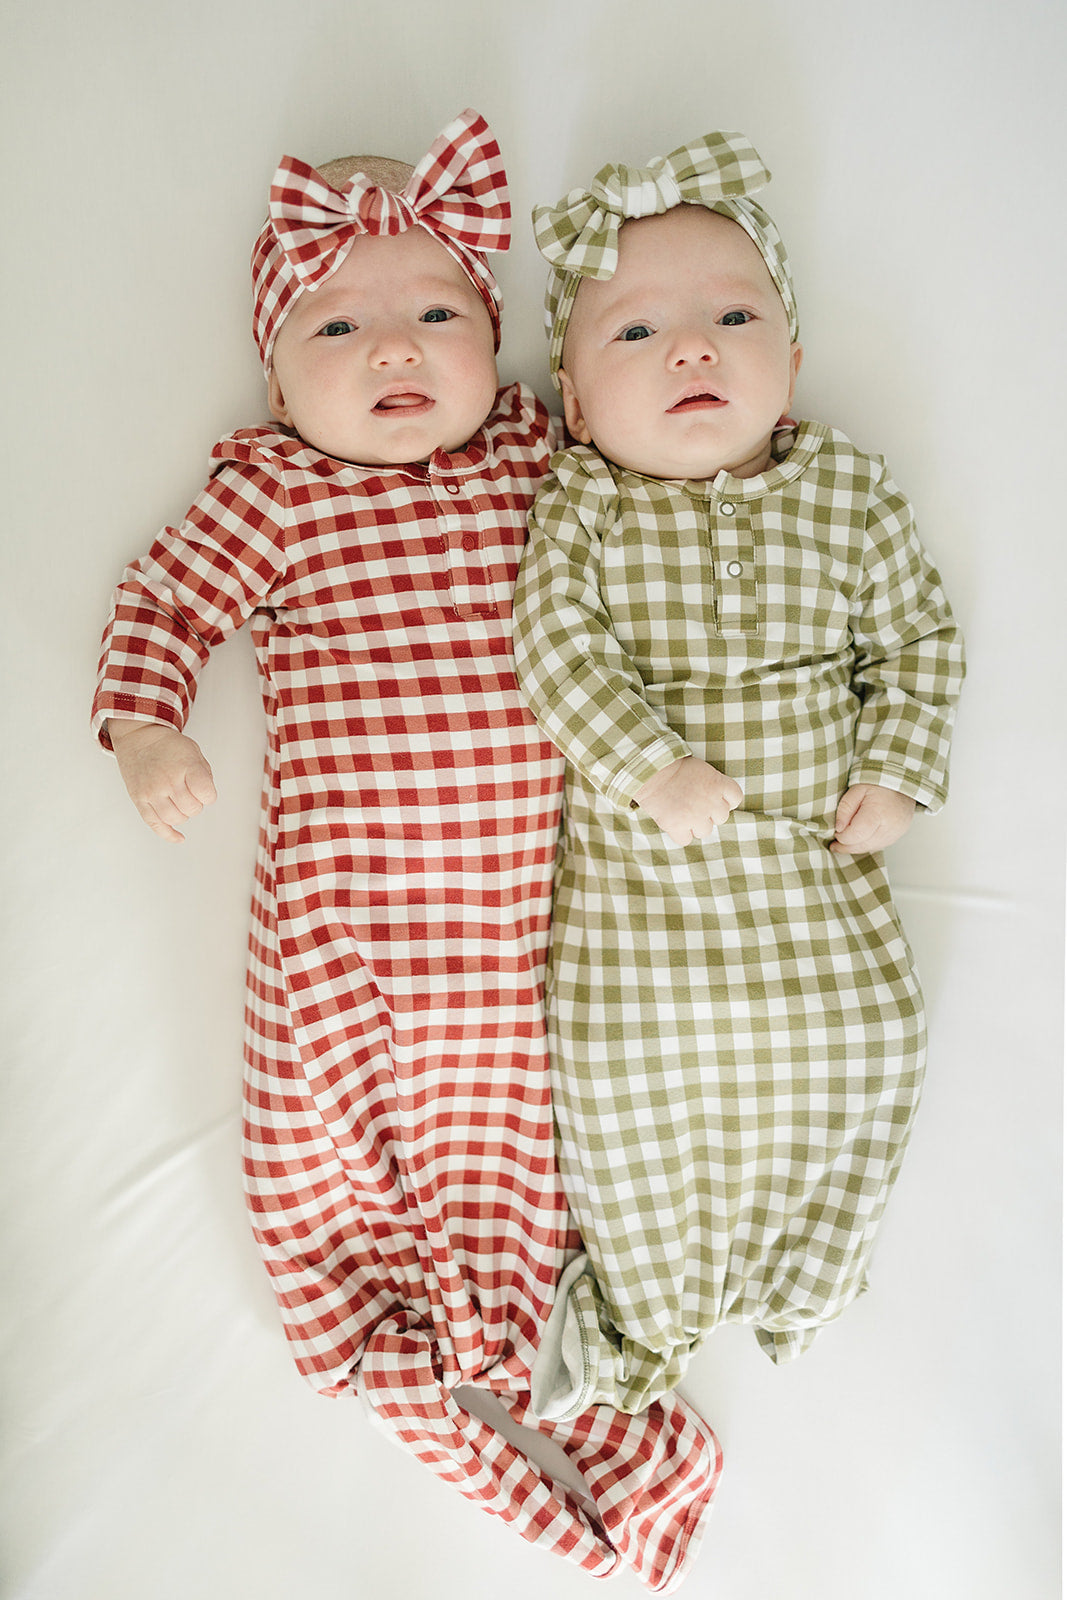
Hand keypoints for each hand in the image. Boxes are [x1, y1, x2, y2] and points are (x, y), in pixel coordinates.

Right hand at [108, 719, 217, 842]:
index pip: (207, 795)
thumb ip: (204, 775)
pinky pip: (155, 824)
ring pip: (175, 819)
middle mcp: (168, 780)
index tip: (204, 790)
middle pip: (192, 810)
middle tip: (189, 793)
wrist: (138, 737)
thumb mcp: (194, 752)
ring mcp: (152, 792)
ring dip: (183, 815)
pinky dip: (169, 834)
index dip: (209, 795)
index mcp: (186, 766)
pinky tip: (179, 838)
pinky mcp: (139, 800)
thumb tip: (206, 798)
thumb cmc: (168, 745)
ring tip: (179, 801)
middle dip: (196, 804)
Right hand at [633, 756, 743, 847]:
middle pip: (721, 817)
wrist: (650, 772)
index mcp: (718, 784)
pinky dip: (679, 834)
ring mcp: (695, 817)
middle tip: (693, 804)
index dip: (726, 800)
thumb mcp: (700, 768)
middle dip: (709, 813)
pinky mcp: (678, 827)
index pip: (735, 798)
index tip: (715, 798)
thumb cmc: (672, 766)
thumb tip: (715, 797)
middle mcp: (710, 802)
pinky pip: (685, 840)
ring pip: (705, 831)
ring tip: (681, 813)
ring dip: (695, 825)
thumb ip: (712, 783)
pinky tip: (672, 822)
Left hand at [831, 784, 914, 854]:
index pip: (855, 835)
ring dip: (855, 847)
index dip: (842, 837)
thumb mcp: (856, 789)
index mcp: (878, 813)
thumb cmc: (879, 783)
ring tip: (844, 841)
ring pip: (869, 848)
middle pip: (862, 845)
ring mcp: (896, 833)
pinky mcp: (897, 835)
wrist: (902, 782)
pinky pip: (878, 846)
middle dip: (845, 846)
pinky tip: (859, 839)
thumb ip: (845, 808)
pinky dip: (866, 844)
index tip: (835, 832)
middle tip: (834, 844)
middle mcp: (890, 827)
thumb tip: (839, 828)